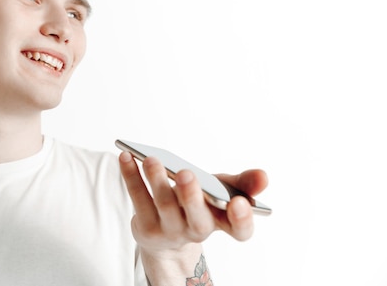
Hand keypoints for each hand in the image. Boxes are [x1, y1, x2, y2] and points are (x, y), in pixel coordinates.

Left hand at [118, 151, 267, 252]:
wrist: (166, 234)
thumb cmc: (200, 203)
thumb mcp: (222, 190)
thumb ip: (244, 183)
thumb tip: (263, 176)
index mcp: (222, 222)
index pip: (240, 230)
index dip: (241, 220)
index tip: (239, 202)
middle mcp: (197, 231)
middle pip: (197, 220)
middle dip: (191, 196)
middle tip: (187, 174)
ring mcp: (170, 231)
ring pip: (164, 206)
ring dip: (157, 180)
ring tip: (152, 160)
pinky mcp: (145, 227)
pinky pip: (138, 199)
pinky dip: (131, 176)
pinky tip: (127, 157)